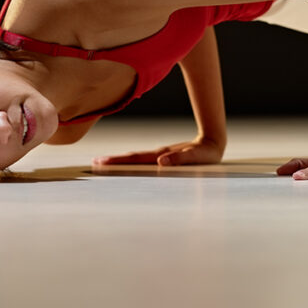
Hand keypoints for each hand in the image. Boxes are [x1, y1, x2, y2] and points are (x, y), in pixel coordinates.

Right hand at [93, 137, 224, 167]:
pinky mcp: (163, 158)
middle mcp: (158, 155)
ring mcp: (160, 155)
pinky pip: (143, 160)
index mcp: (162, 156)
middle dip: (113, 161)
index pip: (136, 159)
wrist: (213, 143)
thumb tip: (161, 161)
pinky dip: (130, 162)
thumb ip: (180, 159)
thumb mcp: (197, 157)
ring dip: (119, 161)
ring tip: (102, 163)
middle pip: (132, 158)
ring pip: (136, 158)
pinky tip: (124, 165)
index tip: (102, 163)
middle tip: (94, 163)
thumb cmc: (206, 154)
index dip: (119, 162)